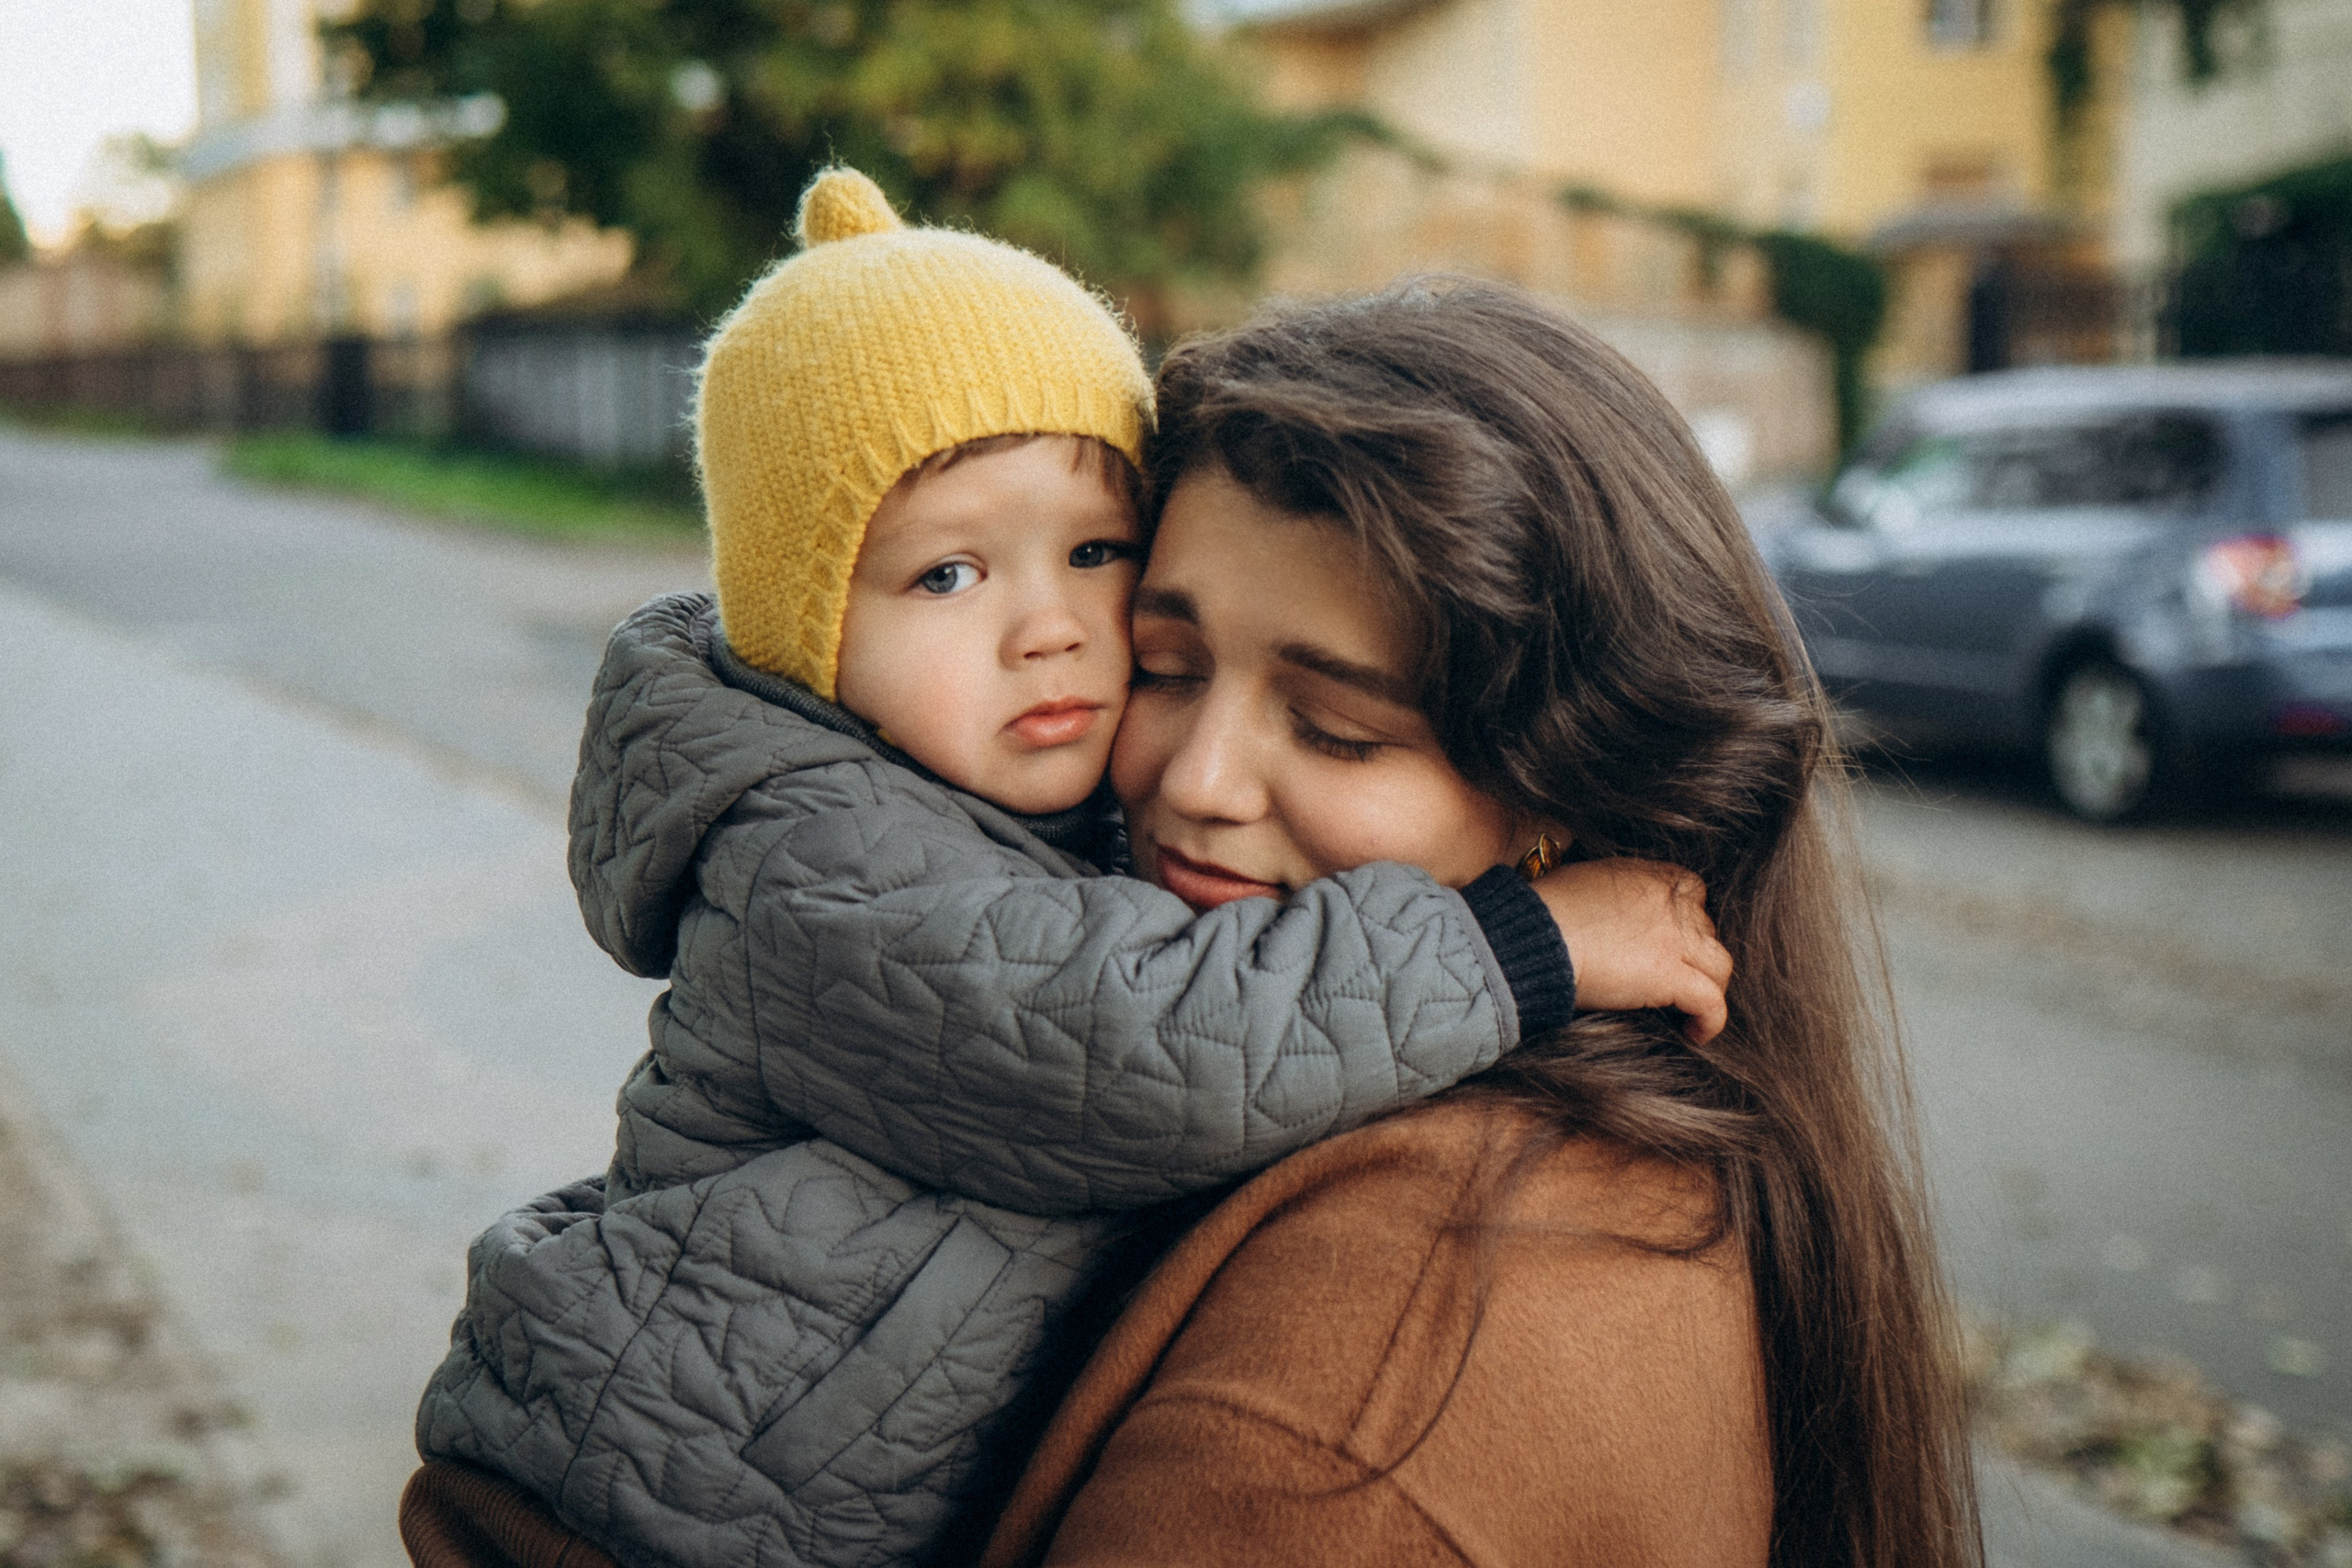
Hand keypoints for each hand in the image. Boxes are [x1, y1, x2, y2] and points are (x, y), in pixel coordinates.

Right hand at [1528, 858, 1731, 1043]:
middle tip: (1676, 976)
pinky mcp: (1670, 977)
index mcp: (1647, 877)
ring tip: (1691, 1007)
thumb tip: (1602, 915)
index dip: (1687, 914)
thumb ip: (1607, 896)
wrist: (1535, 935)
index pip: (1691, 889)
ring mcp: (1674, 940)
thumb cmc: (1541, 911)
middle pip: (1707, 928)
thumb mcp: (1581, 883)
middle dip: (1695, 952)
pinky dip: (1710, 1021)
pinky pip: (1712, 1003)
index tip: (1673, 936)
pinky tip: (1695, 1034)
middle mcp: (1669, 904)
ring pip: (1720, 965)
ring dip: (1710, 986)